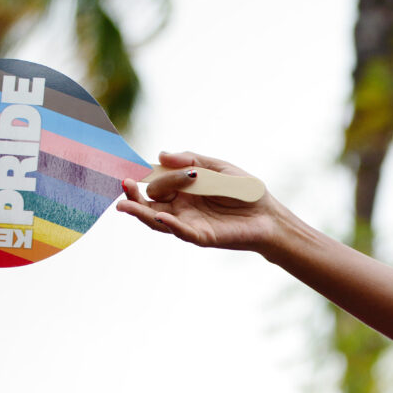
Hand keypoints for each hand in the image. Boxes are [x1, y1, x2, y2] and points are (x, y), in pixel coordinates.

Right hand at [115, 150, 281, 251]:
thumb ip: (191, 160)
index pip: (153, 183)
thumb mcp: (218, 167)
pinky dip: (170, 225)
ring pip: (157, 220)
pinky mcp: (202, 236)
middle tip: (127, 181)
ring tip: (123, 205)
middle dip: (137, 192)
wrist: (269, 215)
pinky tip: (159, 216)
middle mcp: (180, 207)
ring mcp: (189, 222)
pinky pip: (182, 232)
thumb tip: (162, 155)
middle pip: (149, 202)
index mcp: (181, 189)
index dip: (138, 177)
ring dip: (139, 213)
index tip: (123, 169)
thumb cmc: (244, 191)